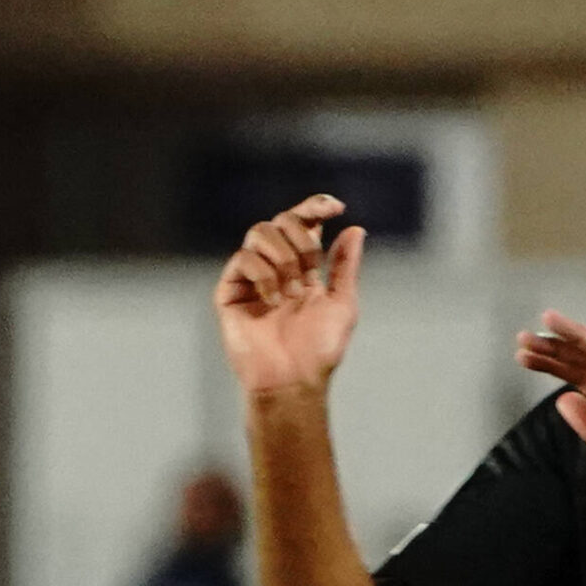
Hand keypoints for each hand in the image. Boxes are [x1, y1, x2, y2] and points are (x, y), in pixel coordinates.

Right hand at [214, 195, 363, 395]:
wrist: (294, 379)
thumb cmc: (319, 349)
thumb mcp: (342, 303)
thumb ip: (344, 265)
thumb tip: (356, 229)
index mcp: (303, 267)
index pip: (304, 223)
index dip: (316, 207)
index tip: (335, 206)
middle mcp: (275, 266)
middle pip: (282, 220)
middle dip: (302, 240)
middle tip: (310, 271)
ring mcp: (251, 276)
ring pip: (260, 232)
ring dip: (284, 259)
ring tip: (294, 292)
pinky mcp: (229, 290)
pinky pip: (243, 258)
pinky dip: (264, 275)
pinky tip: (274, 301)